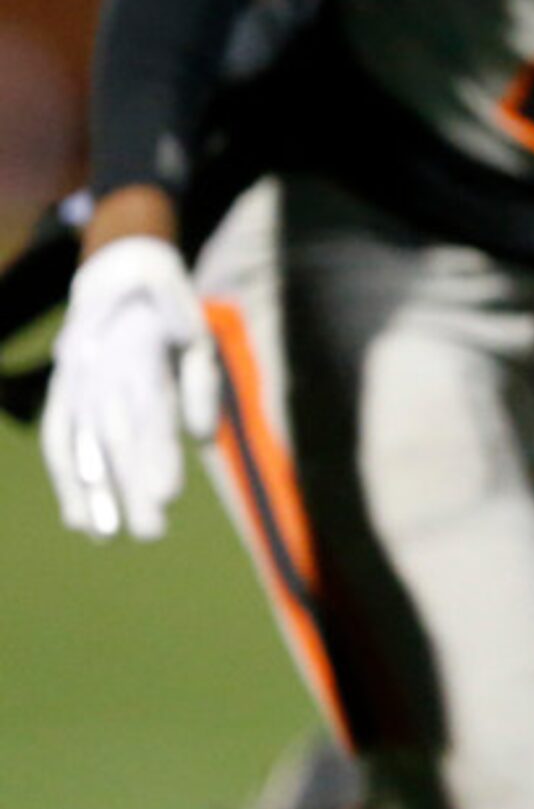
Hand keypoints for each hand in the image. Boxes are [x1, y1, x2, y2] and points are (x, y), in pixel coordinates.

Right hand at [40, 235, 219, 540]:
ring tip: (107, 536)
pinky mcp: (60, 391)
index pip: (150, 411)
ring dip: (92, 491)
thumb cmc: (171, 312)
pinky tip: (79, 516)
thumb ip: (201, 385)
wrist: (118, 272)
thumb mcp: (198, 335)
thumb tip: (201, 440)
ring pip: (81, 442)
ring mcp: (75, 381)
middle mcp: (102, 368)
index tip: (169, 496)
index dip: (158, 454)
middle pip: (117, 435)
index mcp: (142, 349)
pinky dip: (67, 477)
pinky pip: (58, 438)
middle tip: (151, 533)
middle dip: (131, 486)